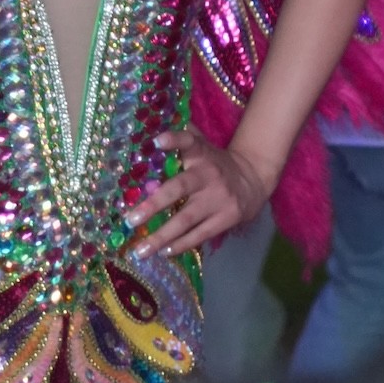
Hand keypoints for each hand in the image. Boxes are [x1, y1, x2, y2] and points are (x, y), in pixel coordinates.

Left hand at [127, 128, 272, 256]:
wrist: (253, 180)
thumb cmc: (215, 163)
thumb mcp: (203, 145)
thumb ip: (182, 138)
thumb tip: (150, 130)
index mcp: (200, 153)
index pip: (188, 142)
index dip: (174, 140)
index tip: (157, 141)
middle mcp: (208, 175)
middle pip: (178, 189)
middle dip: (153, 205)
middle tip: (130, 220)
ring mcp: (218, 198)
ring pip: (186, 219)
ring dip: (162, 236)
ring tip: (141, 250)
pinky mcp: (227, 218)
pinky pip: (200, 234)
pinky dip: (181, 244)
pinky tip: (164, 252)